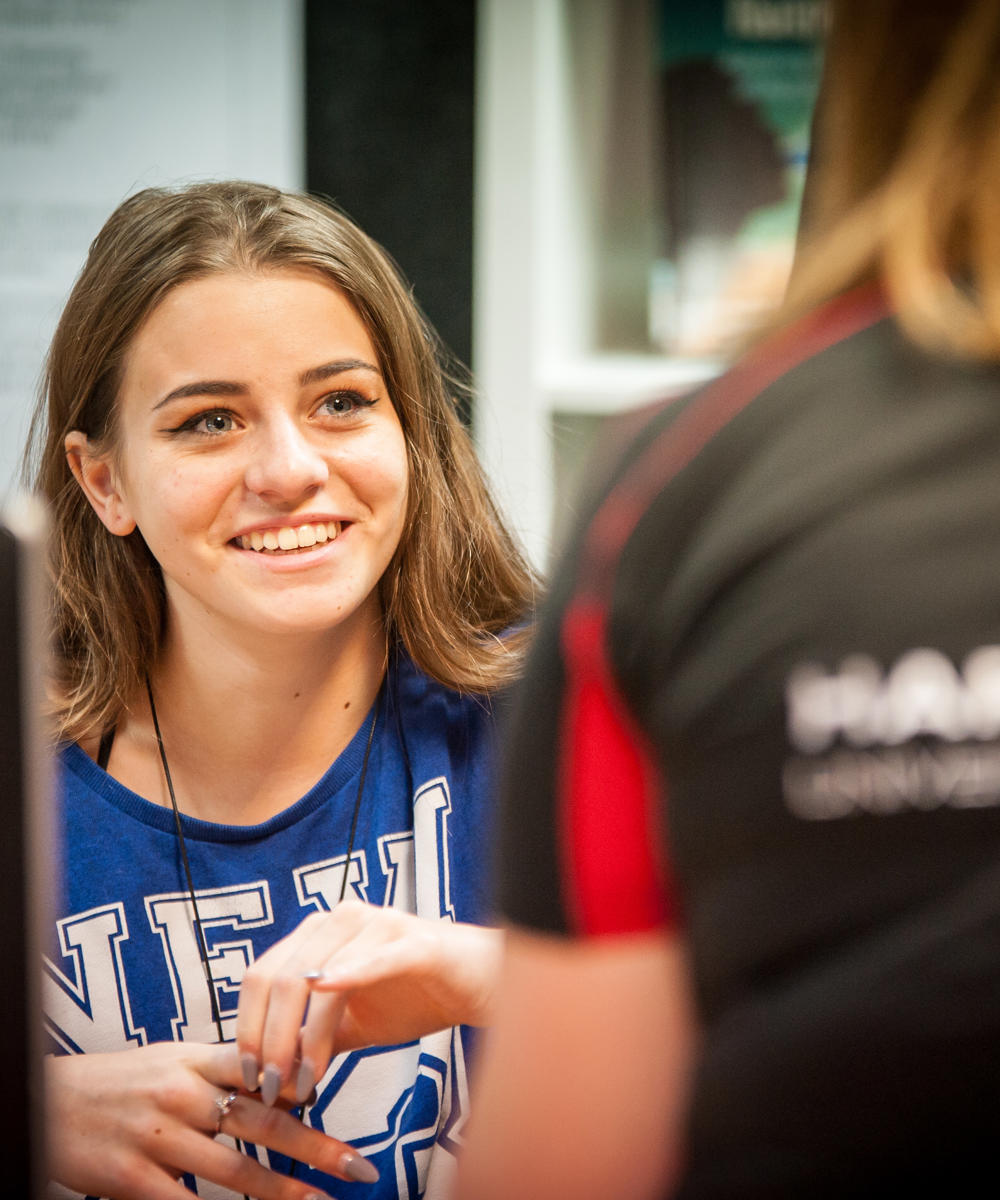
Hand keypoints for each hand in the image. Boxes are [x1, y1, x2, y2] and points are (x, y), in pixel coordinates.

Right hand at [46, 1041, 378, 1199]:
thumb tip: (275, 1082)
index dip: (306, 1081)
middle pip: (263, 1121)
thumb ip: (219, 1070)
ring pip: (237, 1170)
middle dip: (316, 1147)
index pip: (262, 1067)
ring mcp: (160, 1137)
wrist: (44, 1101)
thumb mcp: (169, 1060)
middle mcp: (183, 1094)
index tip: (343, 1097)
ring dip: (285, 1192)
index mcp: (194, 1059)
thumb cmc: (115, 1082)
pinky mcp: (134, 1178)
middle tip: (357, 1166)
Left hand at [236, 900, 503, 1104]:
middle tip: (272, 1088)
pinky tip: (325, 996)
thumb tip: (266, 1079)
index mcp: (320, 933)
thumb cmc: (416, 997)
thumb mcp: (351, 1025)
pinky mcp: (415, 942)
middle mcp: (342, 918)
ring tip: (304, 1082)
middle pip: (280, 978)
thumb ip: (310, 1041)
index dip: (248, 1027)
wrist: (483, 984)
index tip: (250, 1078)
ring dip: (303, 1037)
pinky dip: (345, 979)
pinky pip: (372, 960)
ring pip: (315, 977)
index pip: (262, 976)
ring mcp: (378, 924)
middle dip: (269, 1040)